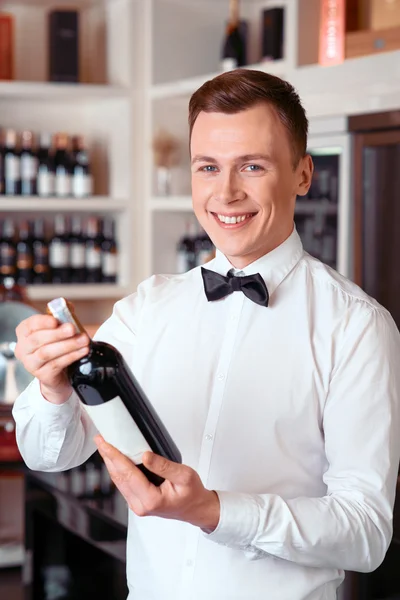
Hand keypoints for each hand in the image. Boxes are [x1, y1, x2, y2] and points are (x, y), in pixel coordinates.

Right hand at [15, 314, 89, 403]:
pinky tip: (82, 351)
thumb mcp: (58, 329)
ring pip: (46, 353)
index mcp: (24, 333)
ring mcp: (30, 363)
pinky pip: (56, 364)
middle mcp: (23, 349)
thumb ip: (62, 316)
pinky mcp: (42, 375)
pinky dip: (71, 356)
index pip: (29, 325)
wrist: (58, 373)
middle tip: (72, 329)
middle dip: (56, 333)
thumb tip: (68, 305)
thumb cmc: (56, 346)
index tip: (55, 320)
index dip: (42, 322)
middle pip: (36, 340)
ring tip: (83, 340)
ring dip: (67, 345)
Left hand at [95, 435, 219, 532]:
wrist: (195, 508)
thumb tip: (145, 456)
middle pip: (118, 478)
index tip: (106, 444)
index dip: (115, 456)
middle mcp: (140, 505)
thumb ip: (164, 466)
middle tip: (100, 440)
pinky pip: (123, 484)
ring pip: (118, 481)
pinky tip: (115, 459)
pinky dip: (118, 470)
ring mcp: (137, 505)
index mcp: (151, 500)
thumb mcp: (184, 476)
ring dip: (110, 462)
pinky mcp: (137, 501)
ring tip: (105, 446)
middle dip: (108, 457)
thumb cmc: (192, 494)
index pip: (128, 474)